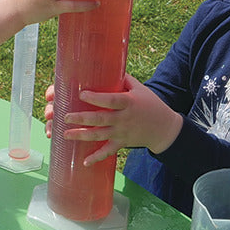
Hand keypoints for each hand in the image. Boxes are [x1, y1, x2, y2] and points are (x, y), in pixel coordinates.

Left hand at [56, 75, 182, 163]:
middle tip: (65, 117)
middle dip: (82, 119)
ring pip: (100, 135)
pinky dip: (96, 158)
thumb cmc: (150, 104)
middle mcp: (124, 118)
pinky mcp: (122, 143)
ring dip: (82, 135)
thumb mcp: (140, 89)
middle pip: (100, 119)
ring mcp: (122, 132)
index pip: (110, 100)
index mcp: (128, 102)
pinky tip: (84, 162)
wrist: (164, 127)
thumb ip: (123, 79)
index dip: (96, 98)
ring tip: (66, 134)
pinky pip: (108, 151)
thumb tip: (107, 67)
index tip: (81, 94)